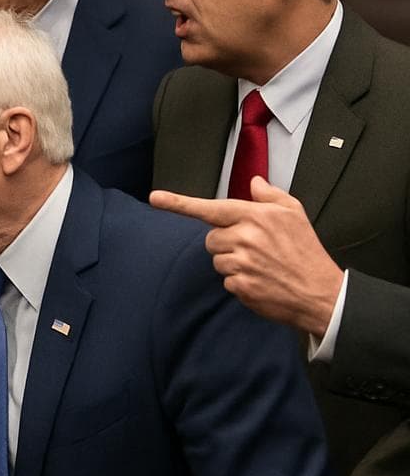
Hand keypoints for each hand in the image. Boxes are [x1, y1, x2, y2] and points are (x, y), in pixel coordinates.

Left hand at [149, 178, 342, 337]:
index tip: (155, 198)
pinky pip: (225, 280)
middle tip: (254, 248)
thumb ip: (270, 195)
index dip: (179, 203)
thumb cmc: (306, 251)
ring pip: (217, 259)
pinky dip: (239, 281)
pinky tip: (260, 280)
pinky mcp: (240, 286)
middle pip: (211, 238)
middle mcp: (244, 238)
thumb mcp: (295, 213)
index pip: (210, 208)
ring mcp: (241, 263)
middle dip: (226, 242)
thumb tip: (253, 182)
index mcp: (254, 216)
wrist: (320, 293)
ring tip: (260, 265)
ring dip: (232, 262)